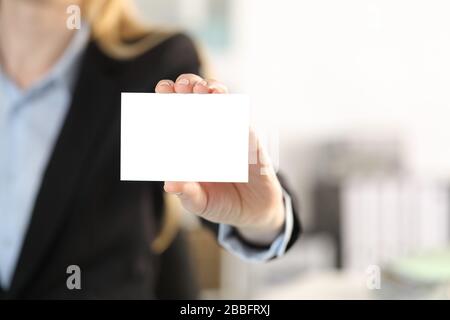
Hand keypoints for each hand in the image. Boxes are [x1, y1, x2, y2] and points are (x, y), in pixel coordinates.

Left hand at [155, 74, 284, 244]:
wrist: (255, 211)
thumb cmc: (222, 204)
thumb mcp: (201, 203)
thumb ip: (187, 193)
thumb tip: (169, 184)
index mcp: (190, 147)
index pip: (175, 118)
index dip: (168, 101)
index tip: (163, 89)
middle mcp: (207, 135)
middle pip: (194, 102)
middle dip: (187, 88)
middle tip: (181, 86)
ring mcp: (229, 133)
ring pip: (219, 102)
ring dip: (210, 90)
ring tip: (202, 89)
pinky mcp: (249, 138)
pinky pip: (241, 118)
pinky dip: (233, 107)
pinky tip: (223, 99)